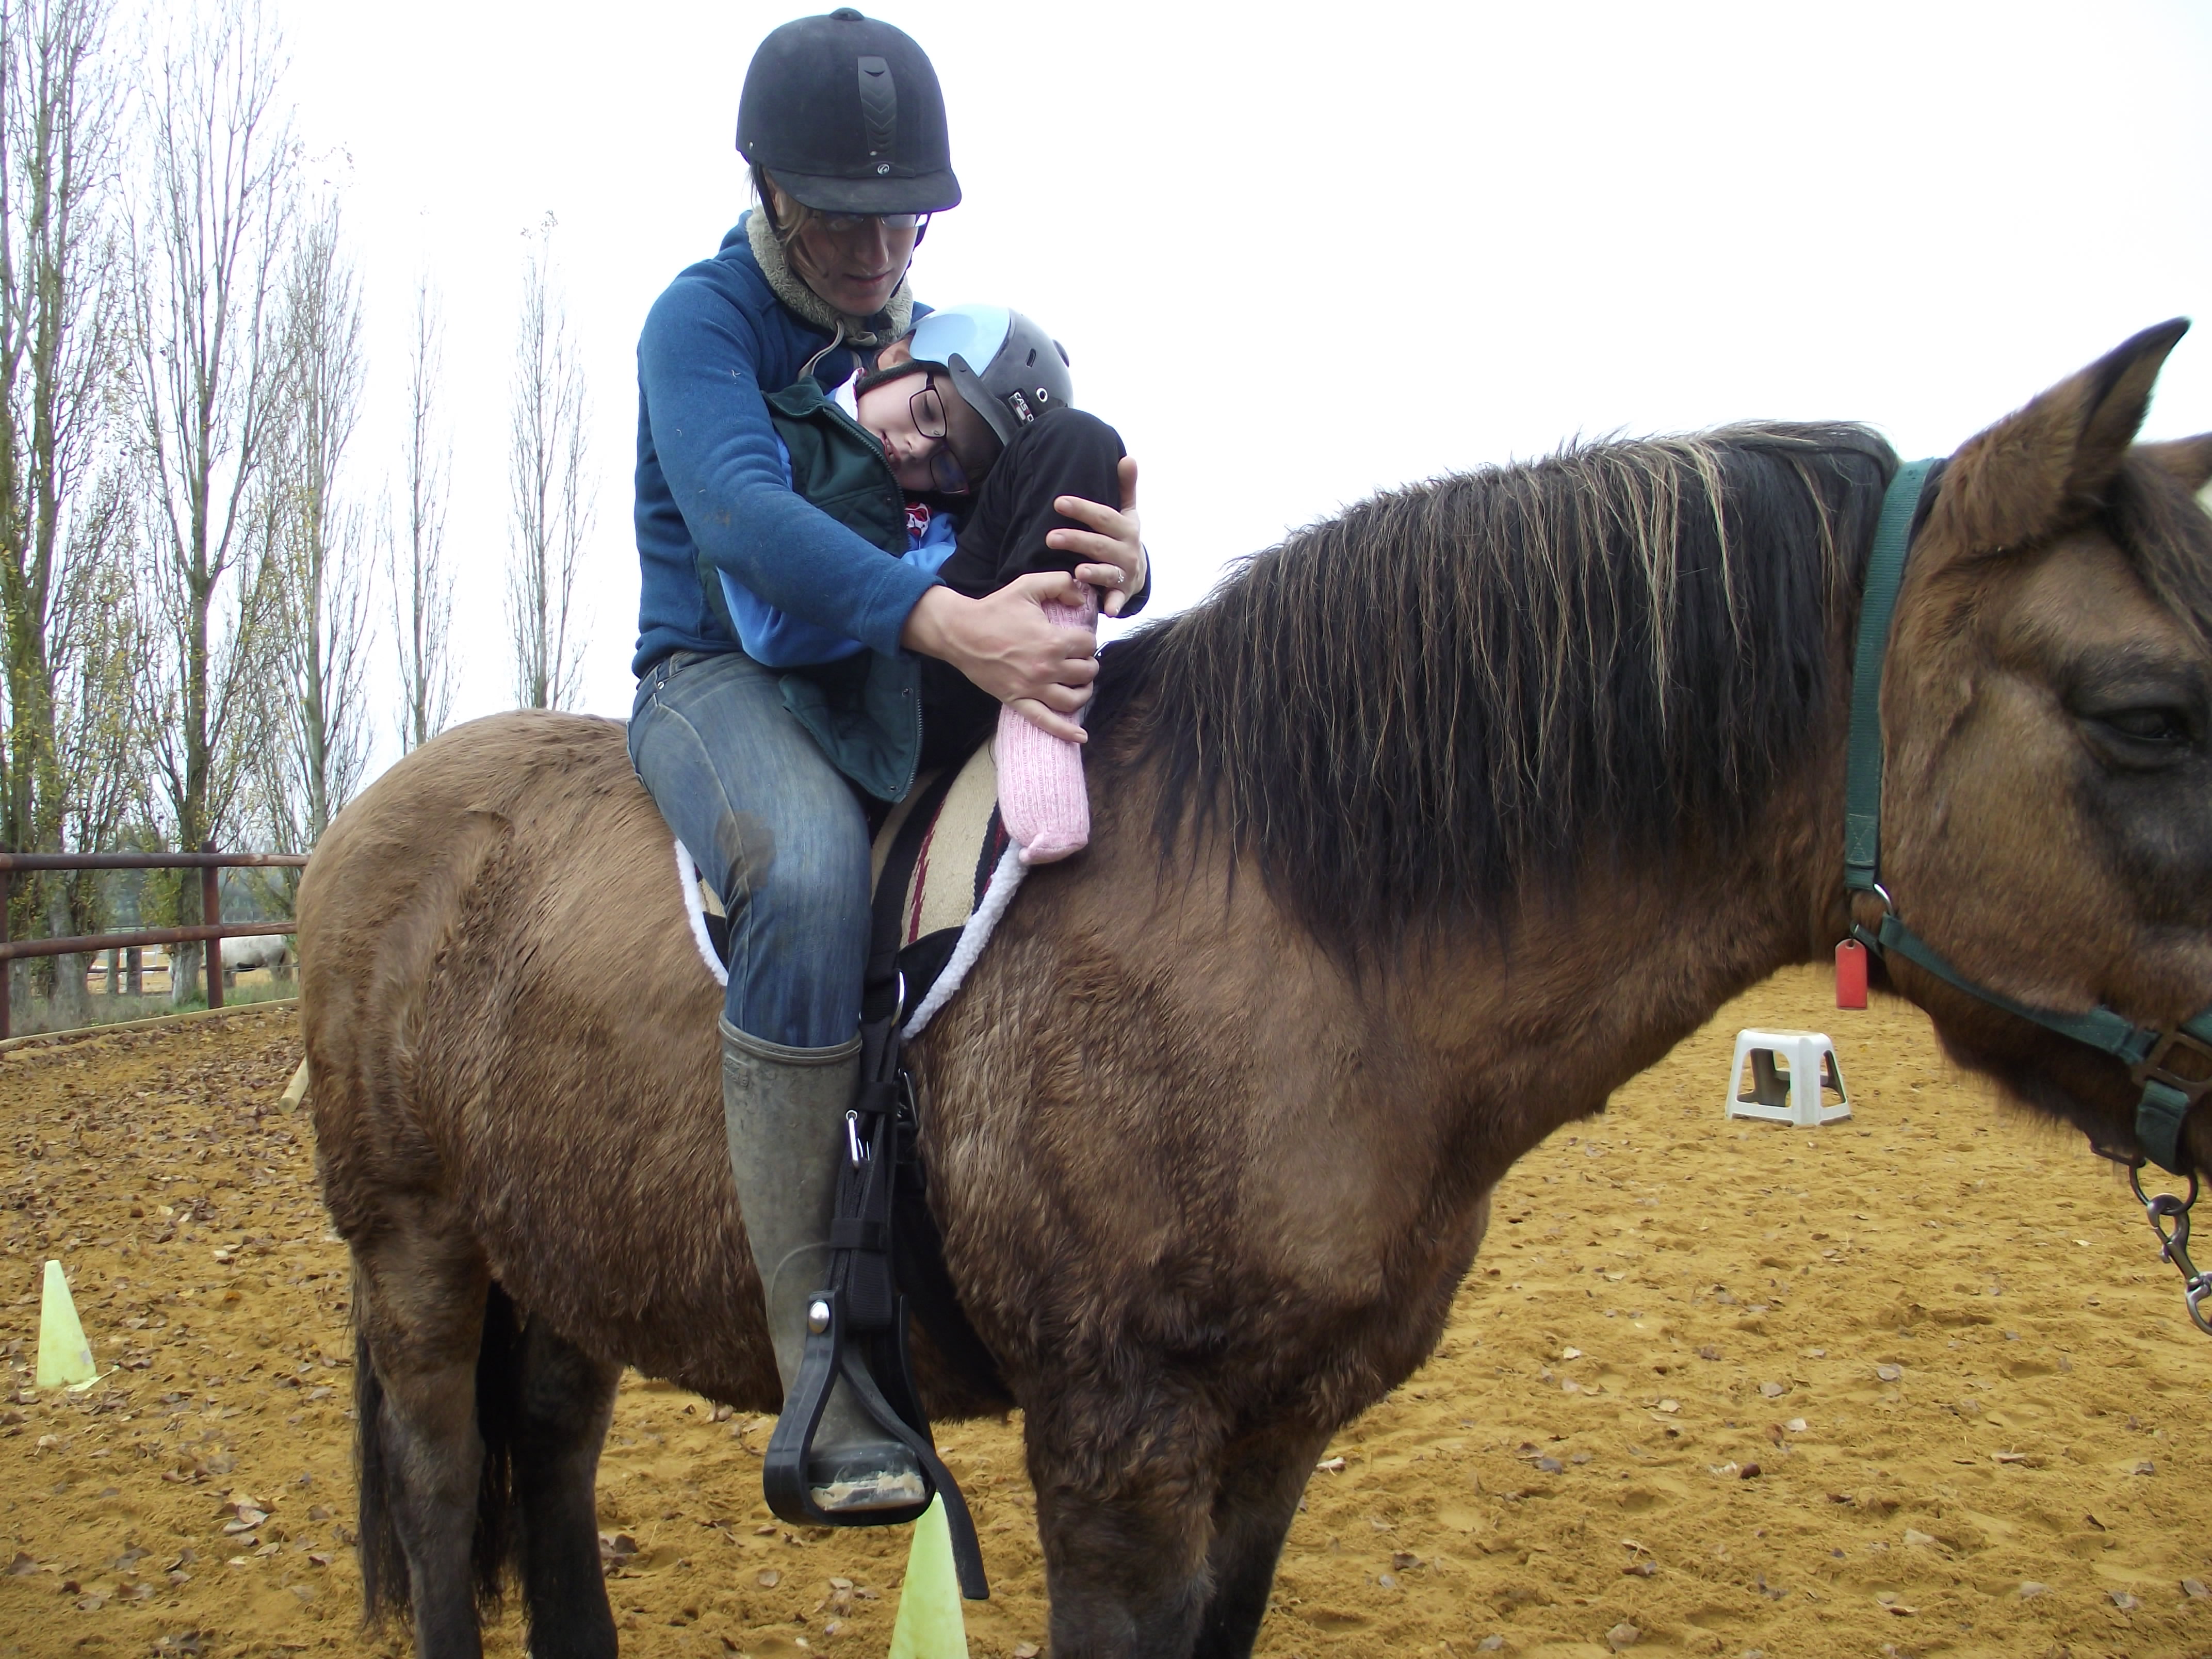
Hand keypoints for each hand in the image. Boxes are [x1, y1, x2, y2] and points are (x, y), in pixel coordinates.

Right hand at [899, 573, 1097, 741]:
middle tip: (1080, 658)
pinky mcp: (1017, 700)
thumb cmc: (994, 609)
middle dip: (1087, 663)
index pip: (1088, 645)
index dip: (1087, 639)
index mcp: (1052, 641)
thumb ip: (1060, 583)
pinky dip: (1065, 731)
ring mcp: (1032, 688)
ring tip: (1081, 684)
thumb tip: (1081, 595)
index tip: (1078, 637)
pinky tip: (1081, 736)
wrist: (960, 632)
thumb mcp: (1028, 585)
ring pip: (1073, 699)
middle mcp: (1047, 668)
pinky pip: (1045, 721)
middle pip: (1086, 672)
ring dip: (1083, 692)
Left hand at [1048, 455, 1146, 615]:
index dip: (1082, 509)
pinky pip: (1118, 600)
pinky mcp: (1122, 594)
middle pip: (1099, 544)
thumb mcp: (1127, 512)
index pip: (1103, 516)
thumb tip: (1128, 457)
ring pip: (1107, 572)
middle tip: (1050, 537)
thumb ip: (1126, 487)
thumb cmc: (1123, 538)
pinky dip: (1114, 605)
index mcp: (1126, 528)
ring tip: (1077, 571)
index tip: (1059, 503)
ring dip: (1094, 572)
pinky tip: (1107, 610)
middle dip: (1076, 540)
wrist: (1138, 573)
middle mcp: (1127, 550)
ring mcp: (1125, 574)